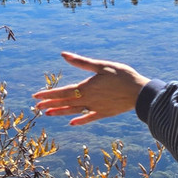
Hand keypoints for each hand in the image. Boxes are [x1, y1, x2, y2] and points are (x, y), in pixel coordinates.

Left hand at [32, 52, 149, 125]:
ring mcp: (97, 108)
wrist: (141, 92)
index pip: (63, 91)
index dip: (49, 94)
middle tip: (37, 106)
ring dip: (61, 112)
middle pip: (66, 102)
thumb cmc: (123, 76)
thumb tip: (63, 55)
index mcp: (87, 87)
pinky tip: (72, 122)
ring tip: (48, 114)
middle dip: (51, 104)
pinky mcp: (105, 113)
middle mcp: (89, 99)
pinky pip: (90, 118)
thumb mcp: (102, 66)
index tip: (36, 96)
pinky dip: (80, 120)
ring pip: (75, 111)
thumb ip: (82, 62)